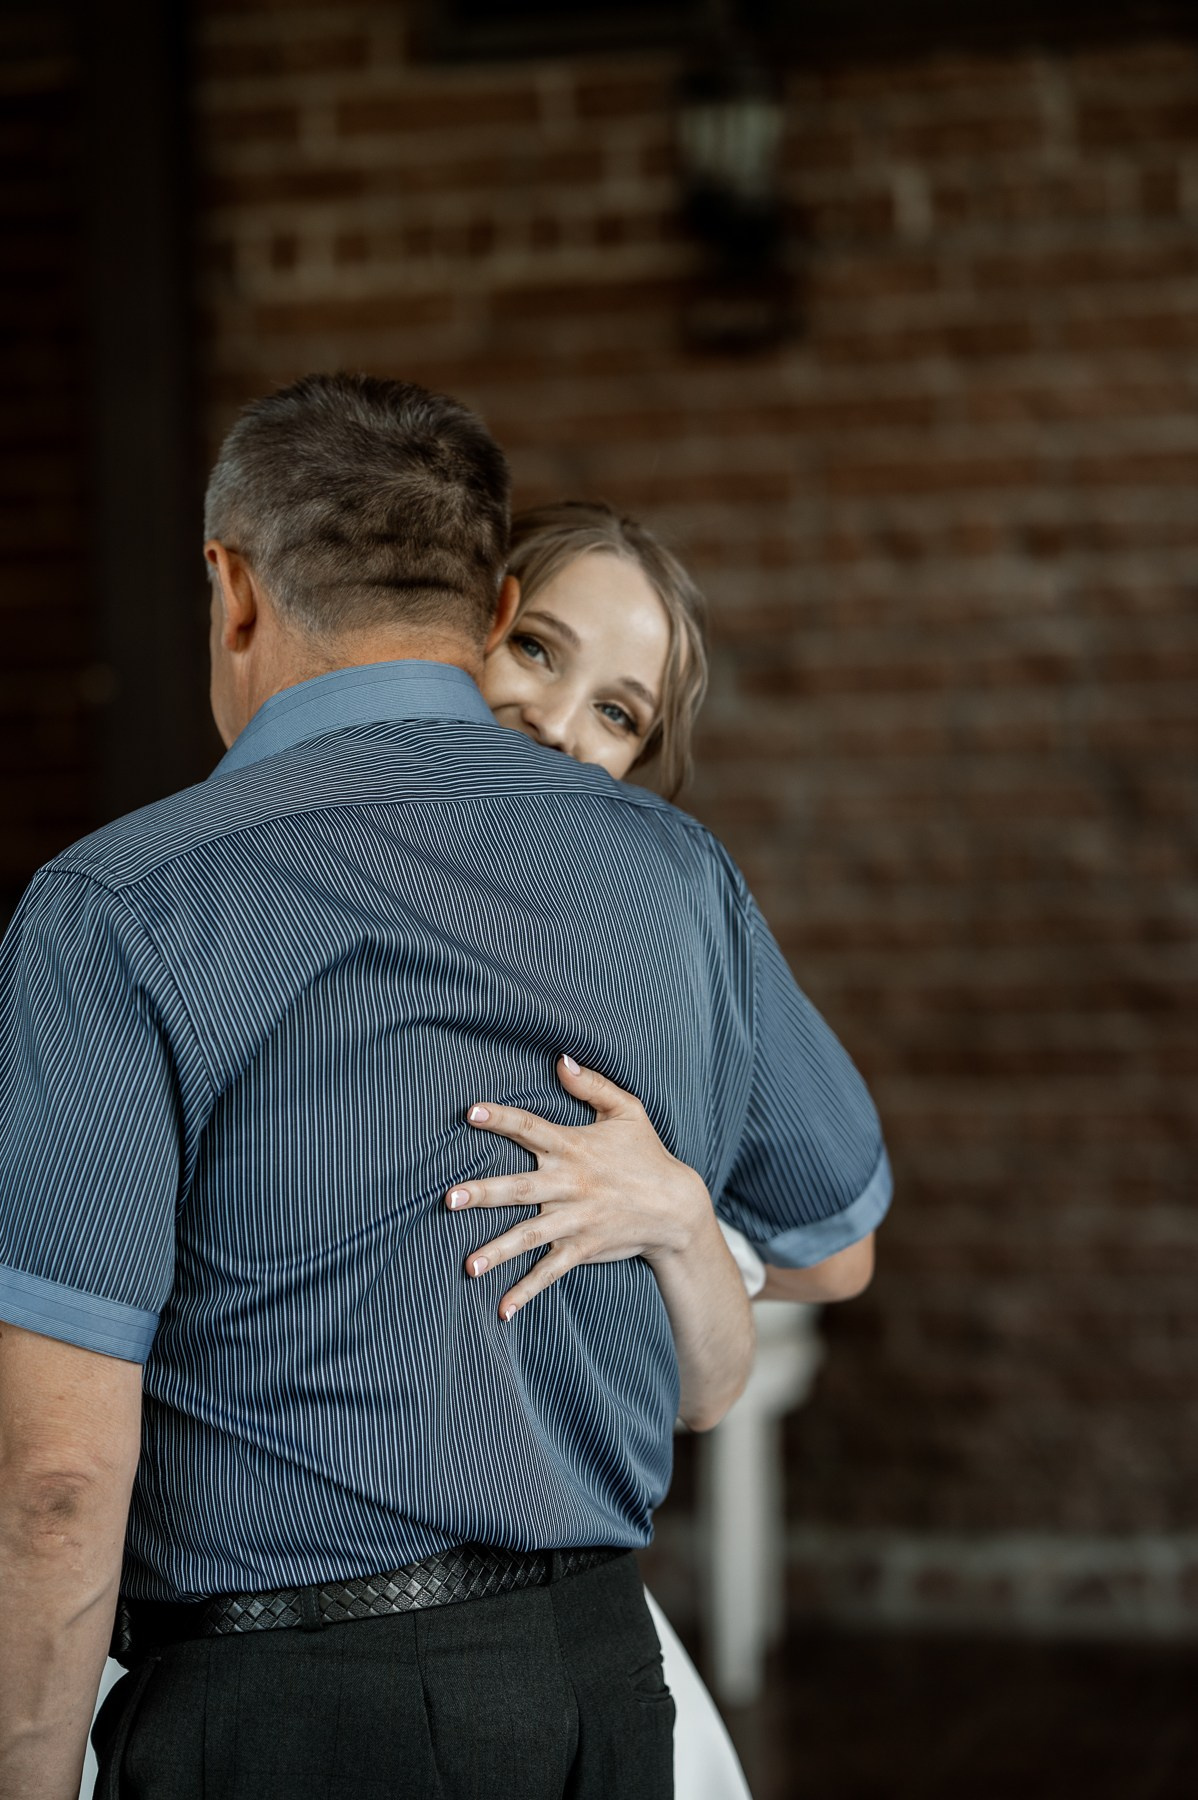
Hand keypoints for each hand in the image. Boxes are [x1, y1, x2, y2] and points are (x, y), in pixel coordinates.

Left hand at [445, 1055, 711, 1319]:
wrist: (677, 1207)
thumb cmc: (647, 1154)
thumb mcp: (628, 1110)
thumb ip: (592, 1084)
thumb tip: (560, 1058)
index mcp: (574, 1148)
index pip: (531, 1129)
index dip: (501, 1119)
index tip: (471, 1112)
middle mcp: (570, 1185)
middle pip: (519, 1188)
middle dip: (483, 1194)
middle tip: (448, 1199)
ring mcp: (575, 1220)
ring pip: (530, 1236)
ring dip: (497, 1250)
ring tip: (468, 1265)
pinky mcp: (583, 1248)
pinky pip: (550, 1271)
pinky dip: (526, 1290)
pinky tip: (502, 1308)